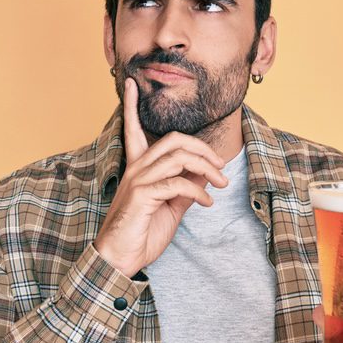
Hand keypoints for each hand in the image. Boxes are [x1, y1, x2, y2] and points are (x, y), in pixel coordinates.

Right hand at [93, 78, 228, 276]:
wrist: (121, 260)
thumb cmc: (142, 233)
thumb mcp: (171, 207)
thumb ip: (186, 186)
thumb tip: (208, 172)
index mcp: (138, 168)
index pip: (133, 129)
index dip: (130, 106)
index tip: (130, 83)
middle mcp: (136, 169)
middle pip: (173, 140)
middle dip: (203, 148)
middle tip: (221, 165)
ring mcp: (138, 181)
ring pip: (178, 157)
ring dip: (207, 168)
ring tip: (222, 183)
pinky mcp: (142, 196)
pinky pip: (177, 184)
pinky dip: (199, 191)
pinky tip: (207, 201)